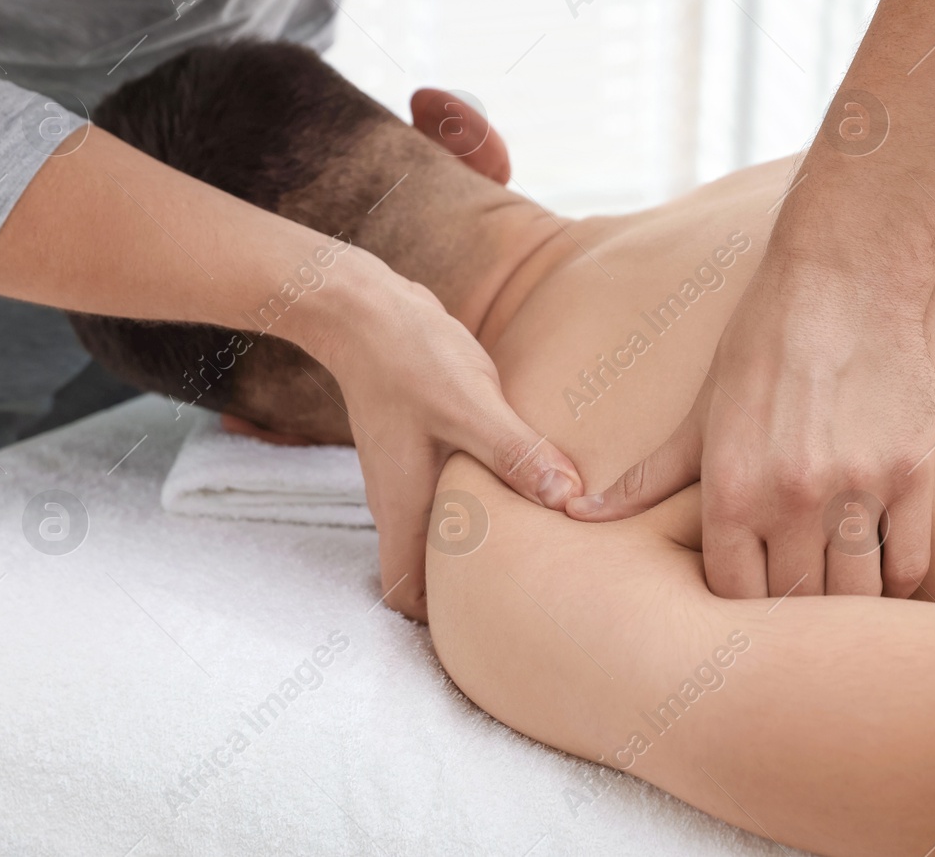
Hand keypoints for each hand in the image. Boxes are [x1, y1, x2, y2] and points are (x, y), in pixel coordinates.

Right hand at [314, 259, 581, 620]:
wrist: (366, 308)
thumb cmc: (410, 357)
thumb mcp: (470, 405)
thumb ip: (517, 454)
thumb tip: (568, 499)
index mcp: (405, 506)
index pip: (406, 594)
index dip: (441, 622)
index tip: (493, 626)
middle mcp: (403, 500)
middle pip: (432, 571)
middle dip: (474, 590)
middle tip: (537, 593)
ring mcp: (413, 474)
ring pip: (447, 531)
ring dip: (485, 542)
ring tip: (544, 546)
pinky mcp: (429, 447)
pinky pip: (458, 493)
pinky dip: (488, 501)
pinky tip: (532, 485)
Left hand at [560, 0, 934, 600]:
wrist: (845, 280)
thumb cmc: (762, 346)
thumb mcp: (699, 413)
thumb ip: (647, 477)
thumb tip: (575, 514)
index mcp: (730, 488)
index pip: (731, 597)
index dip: (739, 612)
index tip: (748, 608)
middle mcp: (792, 495)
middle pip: (794, 606)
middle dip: (791, 620)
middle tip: (793, 619)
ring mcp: (857, 485)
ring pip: (856, 596)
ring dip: (847, 607)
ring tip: (838, 602)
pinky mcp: (913, 472)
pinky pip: (910, 563)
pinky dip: (896, 579)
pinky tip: (881, 571)